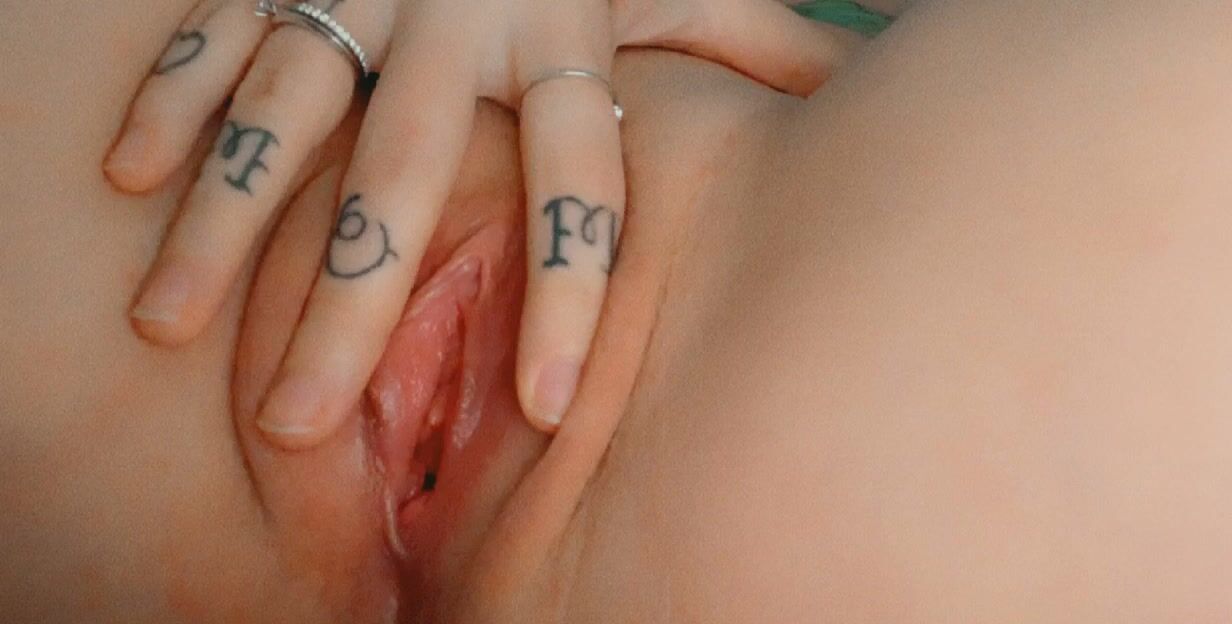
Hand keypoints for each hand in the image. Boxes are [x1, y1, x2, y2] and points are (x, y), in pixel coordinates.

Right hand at [108, 0, 858, 445]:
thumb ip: (743, 38)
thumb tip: (851, 89)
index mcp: (565, 36)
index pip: (580, 180)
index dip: (568, 290)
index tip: (541, 407)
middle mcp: (461, 18)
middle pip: (404, 175)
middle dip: (349, 304)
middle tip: (304, 426)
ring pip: (285, 109)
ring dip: (220, 216)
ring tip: (166, 324)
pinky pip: (219, 34)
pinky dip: (173, 102)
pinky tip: (126, 179)